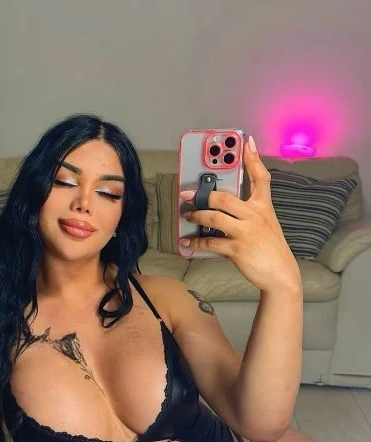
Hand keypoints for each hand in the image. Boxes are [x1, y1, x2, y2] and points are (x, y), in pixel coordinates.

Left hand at [180, 136, 301, 293]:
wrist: (281, 274)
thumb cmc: (271, 248)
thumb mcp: (267, 223)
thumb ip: (250, 211)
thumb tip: (227, 206)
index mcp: (263, 207)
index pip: (260, 177)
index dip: (252, 158)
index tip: (246, 141)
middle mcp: (254, 216)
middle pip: (225, 197)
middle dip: (203, 195)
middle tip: (187, 194)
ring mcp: (245, 232)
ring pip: (214, 218)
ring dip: (196, 216)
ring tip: (187, 216)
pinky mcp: (237, 250)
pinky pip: (210, 243)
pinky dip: (196, 242)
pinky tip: (187, 242)